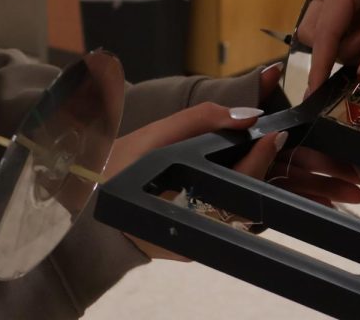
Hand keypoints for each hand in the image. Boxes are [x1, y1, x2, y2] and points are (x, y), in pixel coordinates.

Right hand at [104, 101, 285, 260]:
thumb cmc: (119, 166)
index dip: (259, 157)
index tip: (273, 132)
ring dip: (249, 177)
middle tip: (269, 137)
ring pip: (238, 209)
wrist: (86, 200)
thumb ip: (204, 119)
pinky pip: (225, 214)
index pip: (239, 185)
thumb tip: (249, 116)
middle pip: (244, 199)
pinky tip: (235, 168)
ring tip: (254, 148)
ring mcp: (195, 242)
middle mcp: (194, 234)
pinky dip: (233, 189)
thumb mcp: (158, 134)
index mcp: (186, 208)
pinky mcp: (193, 242)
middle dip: (259, 166)